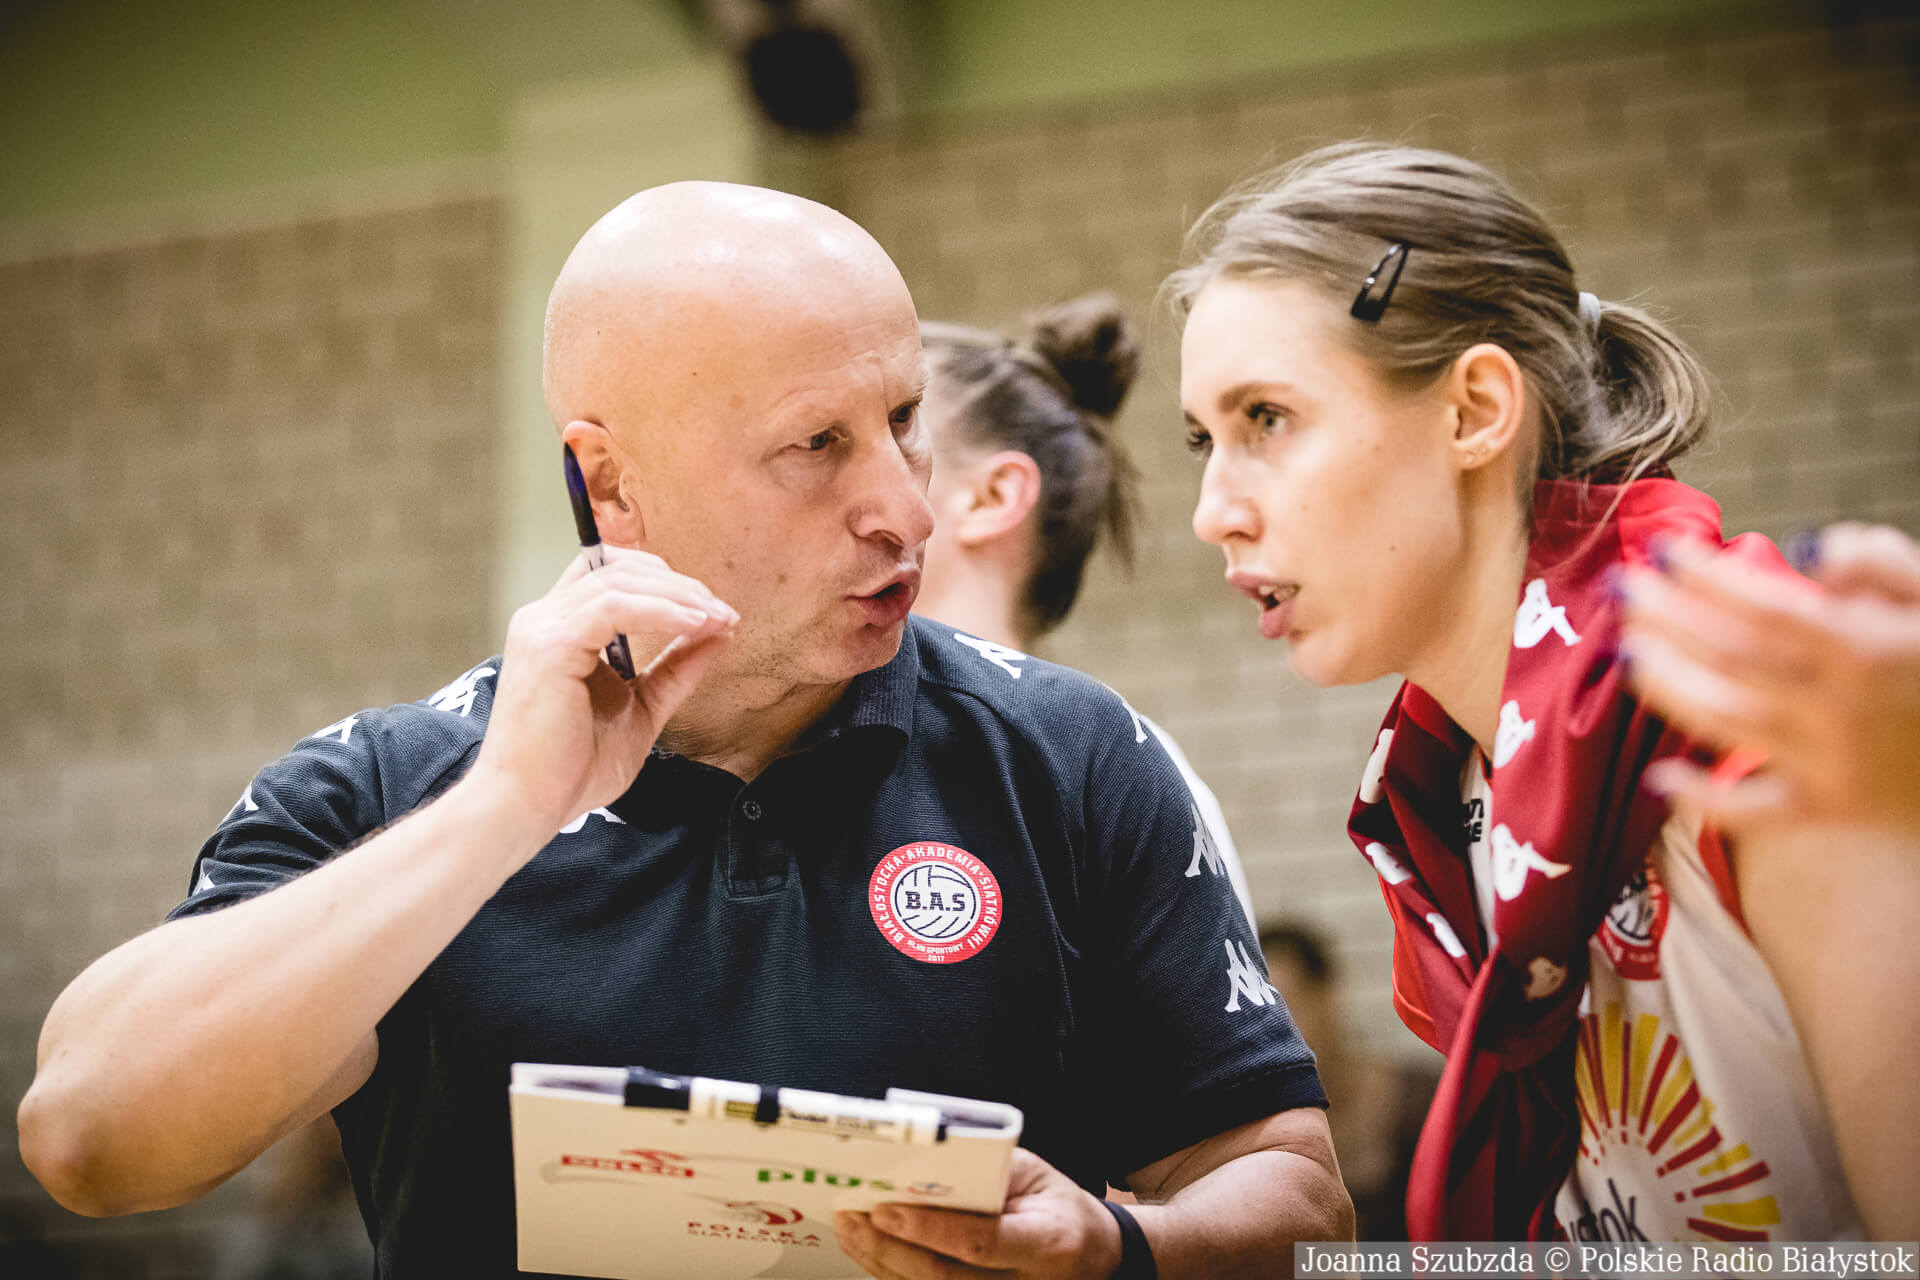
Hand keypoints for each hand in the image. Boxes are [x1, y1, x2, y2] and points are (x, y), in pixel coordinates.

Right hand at [463, 547, 736, 833]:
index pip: (612, 576)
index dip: (665, 583)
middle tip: (722, 612)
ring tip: (716, 618)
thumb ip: (675, 669)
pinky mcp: (550, 644)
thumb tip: (719, 633)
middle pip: (619, 569)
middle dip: (679, 585)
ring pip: (620, 582)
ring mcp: (543, 626)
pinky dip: (661, 611)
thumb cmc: (572, 767)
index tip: (712, 612)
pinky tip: (695, 624)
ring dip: (678, 596)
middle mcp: (545, 617)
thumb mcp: (642, 708)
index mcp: (561, 628)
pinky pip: (614, 607)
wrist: (530, 806)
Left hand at [835, 1149, 1121, 1279]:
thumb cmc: (1057, 1207)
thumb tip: (920, 1164)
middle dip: (887, 1246)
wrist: (1093, 1257)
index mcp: (1046, 1244)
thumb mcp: (1035, 1174)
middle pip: (940, 1277)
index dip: (927, 1227)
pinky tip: (870, 1250)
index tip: (884, 1207)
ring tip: (850, 1229)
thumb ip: (985, 1169)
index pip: (978, 1242)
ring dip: (879, 1262)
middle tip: (851, 1215)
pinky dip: (892, 1274)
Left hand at [1621, 523, 1919, 837]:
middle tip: (1622, 586)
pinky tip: (1658, 776)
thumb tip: (1812, 549)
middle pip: (1732, 657)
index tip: (1665, 548)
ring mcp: (1831, 763)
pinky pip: (1759, 814)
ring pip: (1727, 723)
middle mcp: (1841, 707)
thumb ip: (1884, 566)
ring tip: (1629, 650)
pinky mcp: (1831, 810)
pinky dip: (1707, 799)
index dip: (1709, 576)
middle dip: (1669, 619)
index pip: (1767, 607)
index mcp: (1867, 649)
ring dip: (1669, 686)